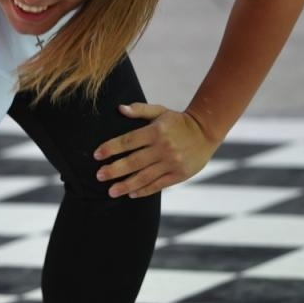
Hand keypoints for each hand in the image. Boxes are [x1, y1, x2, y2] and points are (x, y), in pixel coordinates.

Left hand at [94, 102, 216, 197]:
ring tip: (111, 192)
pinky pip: (158, 185)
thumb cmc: (178, 121)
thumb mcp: (160, 111)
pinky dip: (144, 190)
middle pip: (133, 161)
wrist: (206, 132)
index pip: (128, 141)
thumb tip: (119, 109)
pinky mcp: (179, 174)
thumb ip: (140, 110)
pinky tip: (131, 194)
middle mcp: (163, 148)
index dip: (111, 148)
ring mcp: (171, 163)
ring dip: (126, 185)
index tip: (97, 155)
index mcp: (156, 131)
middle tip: (99, 176)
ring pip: (144, 177)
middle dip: (114, 170)